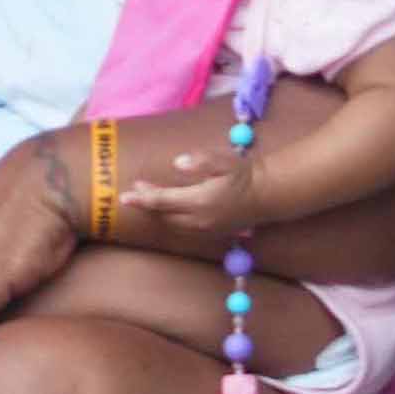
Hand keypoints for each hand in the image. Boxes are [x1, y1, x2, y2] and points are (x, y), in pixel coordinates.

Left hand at [82, 119, 251, 262]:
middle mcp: (200, 220)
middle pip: (163, 215)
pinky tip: (170, 210)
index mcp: (199, 201)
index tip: (124, 195)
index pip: (161, 201)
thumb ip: (201, 161)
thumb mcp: (224, 161)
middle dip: (148, 203)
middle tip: (137, 190)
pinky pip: (185, 229)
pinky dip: (173, 219)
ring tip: (150, 199)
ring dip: (159, 213)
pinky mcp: (214, 233)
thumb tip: (178, 163)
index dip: (141, 198)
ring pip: (173, 224)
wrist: (270, 193)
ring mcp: (207, 229)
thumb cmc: (246, 174)